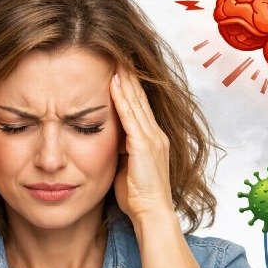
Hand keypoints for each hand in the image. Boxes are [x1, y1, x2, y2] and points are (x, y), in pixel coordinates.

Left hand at [109, 65, 173, 222]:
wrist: (152, 214)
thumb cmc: (139, 198)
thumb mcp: (129, 168)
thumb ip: (123, 152)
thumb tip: (111, 142)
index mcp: (154, 140)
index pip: (141, 106)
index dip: (132, 86)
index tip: (122, 68)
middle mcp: (156, 135)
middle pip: (141, 98)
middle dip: (130, 75)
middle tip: (120, 53)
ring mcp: (152, 139)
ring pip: (136, 102)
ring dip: (126, 79)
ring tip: (116, 58)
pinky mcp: (143, 146)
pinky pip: (130, 116)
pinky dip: (122, 98)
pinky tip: (114, 82)